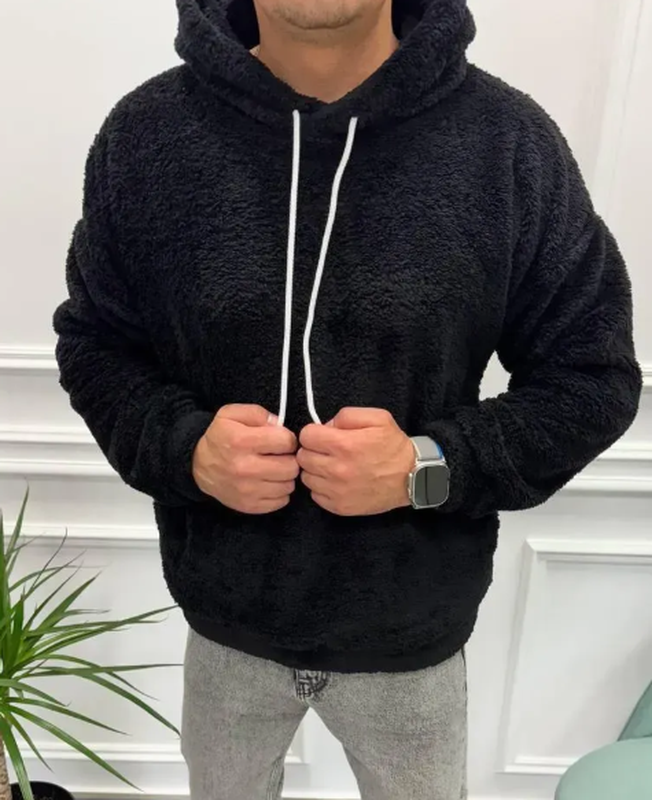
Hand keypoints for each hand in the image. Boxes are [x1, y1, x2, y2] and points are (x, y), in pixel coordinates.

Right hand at [192, 404, 298, 513]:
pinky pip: (281, 501)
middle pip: (291, 466)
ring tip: (274, 469)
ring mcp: (247, 490)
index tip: (280, 440)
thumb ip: (258, 414)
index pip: (286, 441)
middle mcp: (244, 468)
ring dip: (285, 476)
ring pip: (288, 485)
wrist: (198, 466)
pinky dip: (279, 492)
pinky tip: (269, 482)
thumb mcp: (232, 414)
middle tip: (280, 456)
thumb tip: (280, 426)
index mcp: (241, 441)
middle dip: (289, 458)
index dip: (287, 438)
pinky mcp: (249, 505)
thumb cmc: (220, 437)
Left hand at [297, 408, 414, 516]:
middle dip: (313, 451)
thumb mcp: (377, 418)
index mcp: (344, 445)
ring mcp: (337, 491)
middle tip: (328, 451)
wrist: (413, 477)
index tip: (324, 436)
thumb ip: (346, 415)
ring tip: (333, 467)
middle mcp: (337, 469)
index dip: (314, 433)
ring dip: (316, 470)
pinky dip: (322, 488)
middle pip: (302, 457)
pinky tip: (336, 482)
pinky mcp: (340, 507)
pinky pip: (315, 495)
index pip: (306, 436)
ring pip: (306, 477)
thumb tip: (326, 426)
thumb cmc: (394, 446)